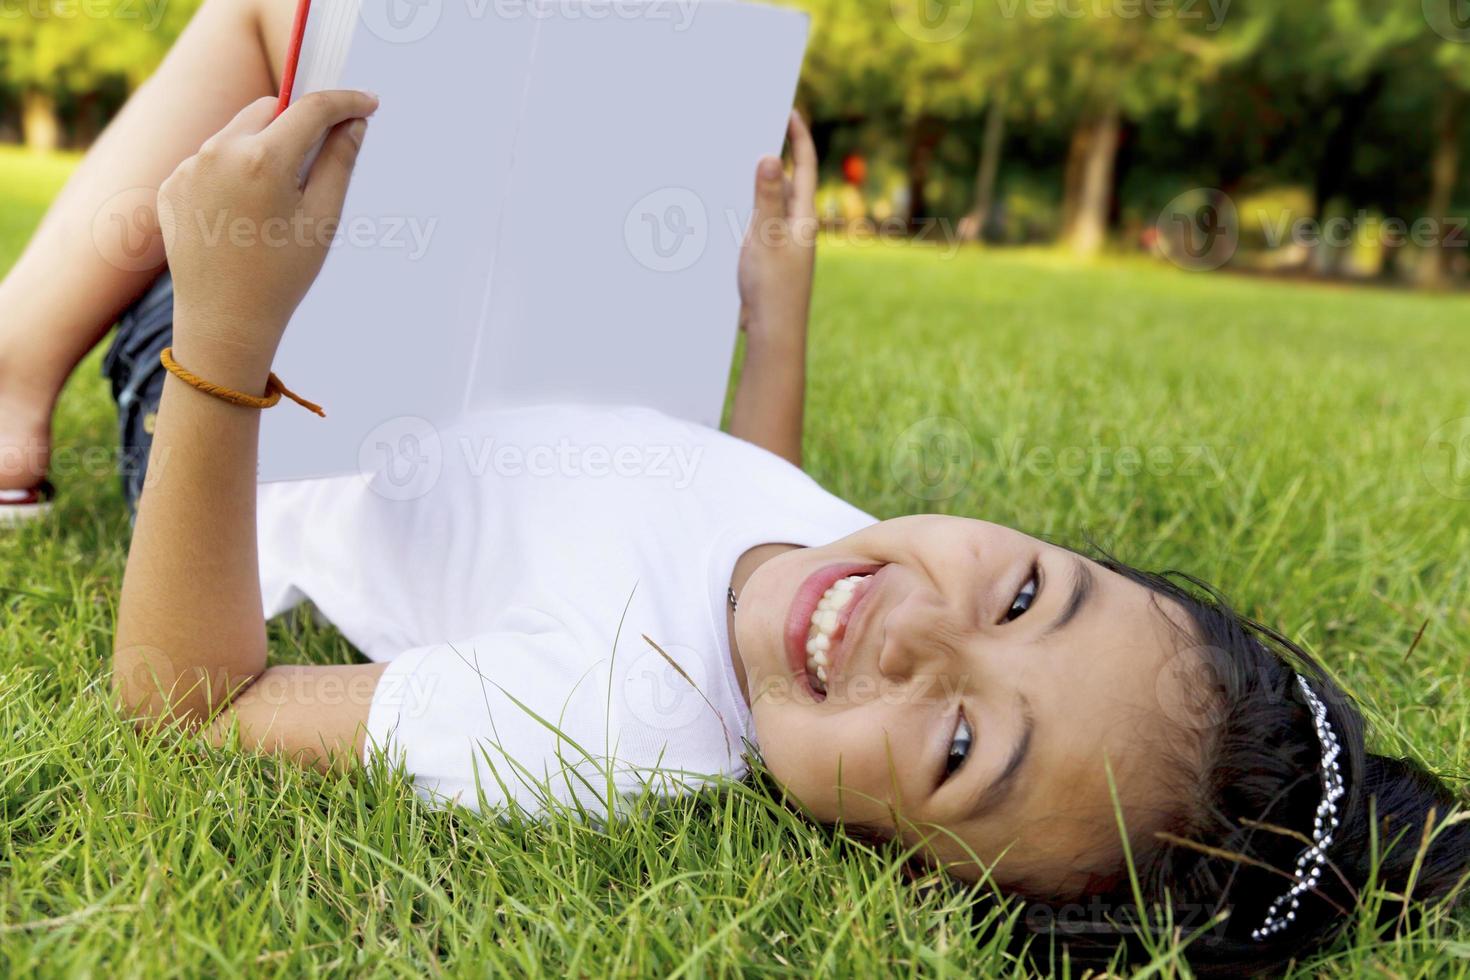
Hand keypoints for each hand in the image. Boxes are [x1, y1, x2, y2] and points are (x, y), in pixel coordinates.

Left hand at [157, 90, 378, 385]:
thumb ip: (340, 162)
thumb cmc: (281, 276)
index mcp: (263, 159)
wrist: (224, 323)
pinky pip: (211, 159)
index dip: (345, 101)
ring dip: (264, 146)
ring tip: (277, 199)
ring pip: (238, 132)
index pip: (311, 108)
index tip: (368, 103)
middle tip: (320, 156)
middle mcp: (219, 152)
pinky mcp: (172, 185)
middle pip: (269, 108)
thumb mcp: (323, 219)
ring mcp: (189, 167)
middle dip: (297, 122)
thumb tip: (353, 123)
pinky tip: (245, 214)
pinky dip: (234, 171)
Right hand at [738, 111, 817, 352]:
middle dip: (770, 156)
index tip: (790, 111)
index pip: (804, 167)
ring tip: (732, 163)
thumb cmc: (774, 289)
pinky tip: (726, 209)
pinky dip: (746, 210)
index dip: (799, 137)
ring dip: (754, 185)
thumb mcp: (767, 238)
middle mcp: (796, 227)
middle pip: (784, 181)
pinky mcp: (769, 258)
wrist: (774, 334)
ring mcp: (783, 243)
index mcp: (803, 218)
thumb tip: (770, 158)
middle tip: (752, 130)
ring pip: (769, 203)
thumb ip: (766, 200)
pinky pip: (758, 224)